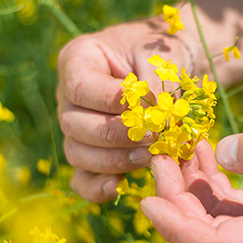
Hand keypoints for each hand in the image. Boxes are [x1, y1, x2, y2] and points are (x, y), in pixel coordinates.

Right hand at [57, 0, 242, 202]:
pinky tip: (119, 187)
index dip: (111, 102)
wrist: (173, 67)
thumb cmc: (164, 54)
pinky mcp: (92, 153)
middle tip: (155, 138)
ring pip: (79, 153)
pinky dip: (97, 187)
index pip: (81, 87)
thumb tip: (153, 120)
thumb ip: (154, 85)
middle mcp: (70, 97)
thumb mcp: (162, 58)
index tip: (148, 109)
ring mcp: (78, 128)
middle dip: (118, 136)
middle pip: (76, 125)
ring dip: (115, 160)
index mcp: (79, 60)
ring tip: (152, 156)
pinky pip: (83, 178)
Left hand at [141, 110, 242, 242]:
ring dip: (195, 188)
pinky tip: (207, 154)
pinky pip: (238, 209)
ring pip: (221, 222)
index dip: (177, 226)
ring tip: (180, 146)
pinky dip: (217, 185)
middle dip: (179, 197)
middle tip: (161, 154)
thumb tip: (222, 154)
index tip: (147, 199)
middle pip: (212, 234)